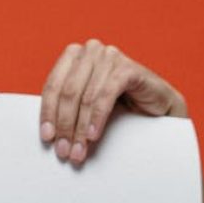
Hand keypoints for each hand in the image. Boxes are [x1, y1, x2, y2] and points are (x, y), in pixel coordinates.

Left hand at [39, 40, 187, 165]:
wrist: (156, 108)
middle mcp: (90, 51)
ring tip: (79, 151)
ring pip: (86, 98)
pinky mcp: (128, 68)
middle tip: (64, 151)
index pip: (52, 86)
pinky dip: (98, 118)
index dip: (47, 114)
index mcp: (73, 56)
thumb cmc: (118, 106)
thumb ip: (66, 110)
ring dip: (80, 128)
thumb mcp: (85, 106)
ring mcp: (110, 56)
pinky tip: (94, 136)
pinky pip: (106, 96)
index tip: (47, 138)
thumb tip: (48, 136)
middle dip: (65, 126)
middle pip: (68, 93)